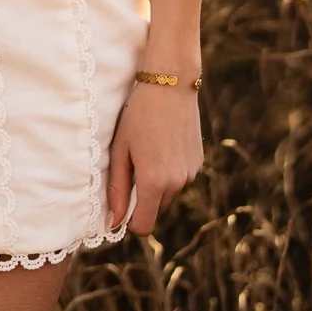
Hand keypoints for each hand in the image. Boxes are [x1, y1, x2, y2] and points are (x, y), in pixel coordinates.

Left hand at [106, 82, 203, 234]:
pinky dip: (171, 170)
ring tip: (149, 150)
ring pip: (168, 193)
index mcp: (154, 182)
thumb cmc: (138, 115)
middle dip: (143, 198)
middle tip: (133, 165)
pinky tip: (164, 144)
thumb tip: (114, 222)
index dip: (130, 221)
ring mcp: (191, 173)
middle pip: (155, 209)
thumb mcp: (120, 149)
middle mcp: (176, 183)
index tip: (121, 206)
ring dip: (158, 184)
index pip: (143, 226)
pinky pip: (180, 178)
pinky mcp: (198, 163)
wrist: (171, 84)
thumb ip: (117, 189)